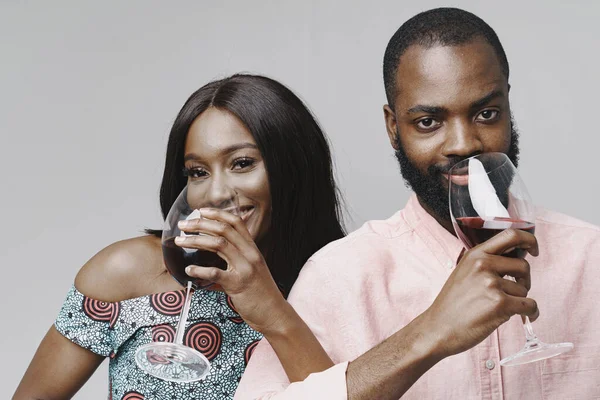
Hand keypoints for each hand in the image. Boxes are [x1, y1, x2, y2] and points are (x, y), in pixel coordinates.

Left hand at [174, 208, 286, 333]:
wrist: (274, 313)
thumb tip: (217, 248)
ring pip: (218, 244)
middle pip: (224, 230)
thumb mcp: (254, 269)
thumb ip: (239, 257)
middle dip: (200, 224)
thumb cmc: (261, 293)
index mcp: (253, 249)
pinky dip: (199, 270)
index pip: (236, 222)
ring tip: (180, 241)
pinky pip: (215, 272)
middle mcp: (250, 255)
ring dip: (195, 240)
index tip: (201, 211)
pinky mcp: (238, 285)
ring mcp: (245, 268)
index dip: (218, 213)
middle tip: (184, 225)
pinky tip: (189, 269)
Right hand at [421, 228, 538, 357]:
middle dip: (525, 280)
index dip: (528, 239)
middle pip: (523, 265)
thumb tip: (514, 260)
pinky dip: (530, 313)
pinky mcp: (500, 304)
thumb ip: (485, 263)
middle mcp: (483, 265)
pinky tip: (524, 317)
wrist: (438, 329)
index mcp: (475, 254)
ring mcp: (491, 284)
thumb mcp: (463, 272)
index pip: (510, 235)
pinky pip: (530, 305)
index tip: (533, 249)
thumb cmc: (451, 304)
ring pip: (525, 289)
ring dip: (519, 300)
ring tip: (500, 308)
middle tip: (514, 291)